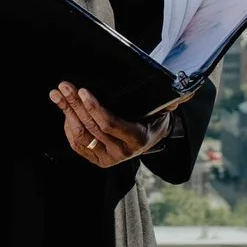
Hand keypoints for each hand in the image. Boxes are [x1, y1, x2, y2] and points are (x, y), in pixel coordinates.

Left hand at [50, 83, 169, 168]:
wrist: (150, 138)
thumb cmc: (153, 117)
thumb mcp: (163, 109)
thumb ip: (172, 100)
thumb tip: (188, 91)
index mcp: (136, 139)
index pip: (109, 124)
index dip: (94, 108)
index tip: (83, 91)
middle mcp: (122, 153)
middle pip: (92, 127)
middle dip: (75, 105)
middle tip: (64, 86)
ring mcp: (108, 159)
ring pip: (82, 135)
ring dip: (67, 113)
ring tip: (58, 94)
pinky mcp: (96, 160)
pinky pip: (77, 144)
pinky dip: (68, 126)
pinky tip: (63, 109)